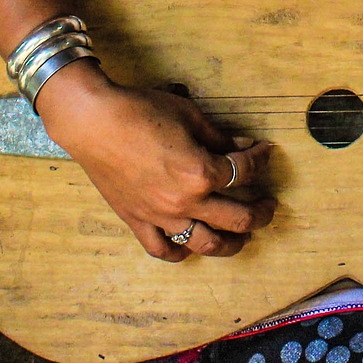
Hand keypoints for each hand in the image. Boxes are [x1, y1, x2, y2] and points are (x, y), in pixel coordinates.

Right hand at [36, 61, 276, 260]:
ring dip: (232, 243)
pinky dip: (180, 252)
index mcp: (201, 172)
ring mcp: (161, 216)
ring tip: (242, 236)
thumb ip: (219, 136)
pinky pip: (163, 249)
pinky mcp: (137, 221)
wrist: (93, 121)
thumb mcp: (188, 115)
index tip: (264, 152)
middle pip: (237, 217)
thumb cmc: (139, 111)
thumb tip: (241, 145)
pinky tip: (191, 245)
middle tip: (269, 205)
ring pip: (206, 244)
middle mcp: (185, 202)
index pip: (244, 171)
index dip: (260, 159)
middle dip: (261, 212)